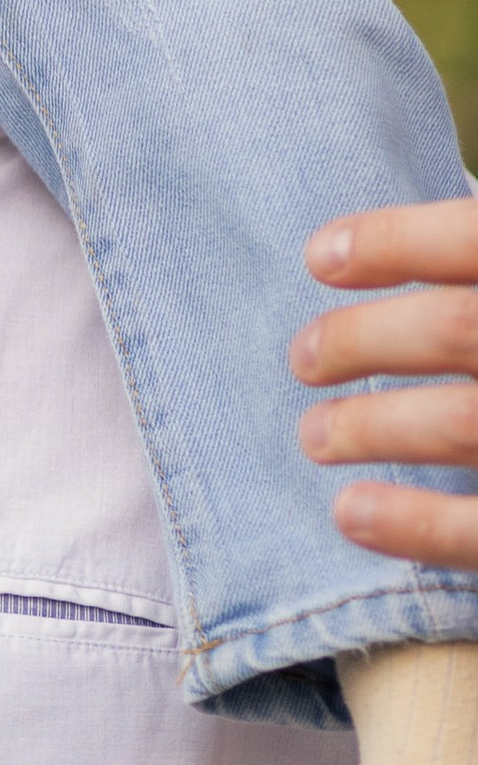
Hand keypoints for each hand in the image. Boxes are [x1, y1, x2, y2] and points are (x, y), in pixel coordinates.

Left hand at [293, 203, 477, 571]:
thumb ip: (471, 275)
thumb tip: (405, 259)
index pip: (471, 238)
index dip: (392, 241)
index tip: (318, 259)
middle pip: (453, 329)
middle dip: (363, 341)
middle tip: (302, 356)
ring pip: (461, 424)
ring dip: (372, 428)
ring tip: (314, 436)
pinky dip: (415, 525)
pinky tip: (350, 514)